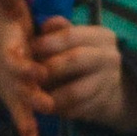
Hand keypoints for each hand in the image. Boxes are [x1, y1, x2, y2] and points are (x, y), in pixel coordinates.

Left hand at [30, 17, 136, 132]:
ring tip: (34, 96)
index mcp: (101, 36)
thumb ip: (58, 32)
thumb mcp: (73, 40)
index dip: (45, 43)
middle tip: (28, 76)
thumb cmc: (81, 57)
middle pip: (74, 59)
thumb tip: (45, 25)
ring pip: (74, 92)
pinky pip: (76, 110)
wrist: (108, 85)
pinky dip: (59, 110)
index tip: (27, 51)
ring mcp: (109, 82)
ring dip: (50, 95)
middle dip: (47, 68)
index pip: (70, 35)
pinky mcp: (103, 104)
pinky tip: (47, 106)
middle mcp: (109, 57)